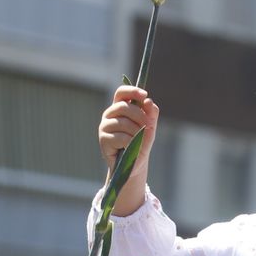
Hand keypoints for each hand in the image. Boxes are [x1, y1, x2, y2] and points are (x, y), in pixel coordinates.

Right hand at [99, 85, 158, 216]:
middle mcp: (109, 115)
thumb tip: (148, 101)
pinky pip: (121, 137)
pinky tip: (129, 148)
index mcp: (119, 108)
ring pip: (123, 123)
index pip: (121, 92)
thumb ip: (151, 113)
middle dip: (140, 116)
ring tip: (138, 141)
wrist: (134, 164)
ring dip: (136, 132)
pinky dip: (131, 143)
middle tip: (148, 126)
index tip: (144, 95)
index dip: (132, 91)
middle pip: (124, 106)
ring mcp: (104, 127)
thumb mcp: (149, 127)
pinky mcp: (104, 140)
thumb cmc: (140, 143)